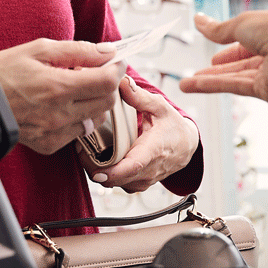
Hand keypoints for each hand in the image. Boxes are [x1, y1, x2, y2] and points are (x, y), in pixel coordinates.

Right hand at [0, 39, 125, 155]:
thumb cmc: (3, 71)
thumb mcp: (39, 49)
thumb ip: (78, 50)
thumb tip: (107, 50)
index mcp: (58, 87)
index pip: (107, 81)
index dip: (116, 68)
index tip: (115, 60)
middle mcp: (59, 114)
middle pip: (106, 101)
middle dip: (107, 84)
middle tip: (95, 71)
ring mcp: (54, 132)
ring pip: (96, 118)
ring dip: (94, 101)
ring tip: (76, 88)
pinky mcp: (48, 144)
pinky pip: (77, 133)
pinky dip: (78, 118)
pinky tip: (62, 106)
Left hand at [91, 76, 199, 192]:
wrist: (187, 145)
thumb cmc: (173, 126)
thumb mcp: (160, 107)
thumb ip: (140, 97)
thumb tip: (123, 83)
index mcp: (154, 150)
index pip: (133, 166)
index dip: (113, 172)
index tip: (96, 170)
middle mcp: (149, 170)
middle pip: (117, 179)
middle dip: (95, 168)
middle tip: (80, 150)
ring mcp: (143, 180)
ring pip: (115, 184)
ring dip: (99, 172)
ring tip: (88, 153)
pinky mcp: (138, 184)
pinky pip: (119, 184)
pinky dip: (107, 175)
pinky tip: (100, 160)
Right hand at [178, 11, 267, 103]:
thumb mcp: (242, 23)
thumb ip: (219, 29)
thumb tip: (198, 20)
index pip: (245, 43)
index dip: (228, 46)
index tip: (211, 50)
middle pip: (238, 64)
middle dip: (217, 69)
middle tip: (196, 73)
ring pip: (233, 77)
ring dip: (208, 81)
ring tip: (185, 83)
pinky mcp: (265, 91)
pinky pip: (234, 86)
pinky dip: (212, 86)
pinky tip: (192, 86)